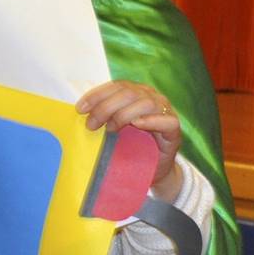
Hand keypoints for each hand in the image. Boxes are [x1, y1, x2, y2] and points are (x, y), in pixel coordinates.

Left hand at [77, 80, 181, 198]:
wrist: (152, 168)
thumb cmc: (129, 145)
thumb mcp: (112, 129)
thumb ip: (102, 117)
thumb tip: (79, 113)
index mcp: (136, 93)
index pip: (117, 86)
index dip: (97, 95)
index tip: (80, 109)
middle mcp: (152, 97)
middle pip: (128, 93)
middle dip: (105, 107)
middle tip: (91, 125)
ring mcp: (165, 112)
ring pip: (146, 103)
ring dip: (123, 115)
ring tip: (110, 130)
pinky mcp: (174, 130)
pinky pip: (167, 121)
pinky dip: (152, 120)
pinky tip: (137, 124)